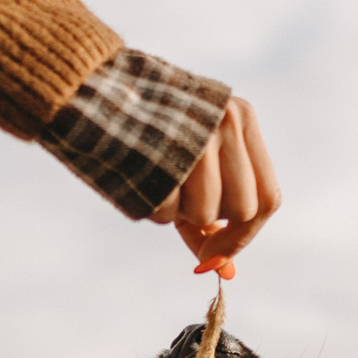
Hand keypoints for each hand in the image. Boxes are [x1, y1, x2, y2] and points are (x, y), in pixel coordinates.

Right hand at [151, 96, 279, 271]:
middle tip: (185, 217)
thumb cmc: (147, 132)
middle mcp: (227, 122)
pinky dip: (153, 207)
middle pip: (242, 210)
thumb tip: (222, 270)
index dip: (245, 235)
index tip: (219, 250)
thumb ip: (212, 215)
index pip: (267, 198)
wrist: (90, 88)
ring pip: (205, 212)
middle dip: (213, 227)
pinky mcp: (164, 147)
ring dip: (178, 212)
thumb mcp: (192, 161)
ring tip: (158, 181)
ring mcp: (197, 133)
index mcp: (242, 118)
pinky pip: (168, 209)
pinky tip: (140, 177)